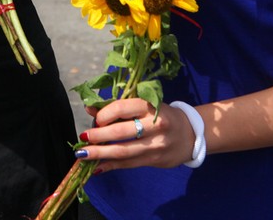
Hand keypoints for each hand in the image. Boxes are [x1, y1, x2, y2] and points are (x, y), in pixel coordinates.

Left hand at [75, 98, 195, 171]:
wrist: (191, 134)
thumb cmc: (161, 115)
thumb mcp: (143, 105)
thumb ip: (117, 107)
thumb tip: (89, 109)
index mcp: (151, 106)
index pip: (122, 108)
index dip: (104, 114)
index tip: (95, 119)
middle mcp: (155, 125)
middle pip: (120, 132)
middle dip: (97, 136)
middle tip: (82, 138)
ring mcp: (156, 145)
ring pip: (123, 151)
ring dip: (100, 153)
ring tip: (83, 154)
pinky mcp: (155, 160)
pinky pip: (129, 164)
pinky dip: (111, 166)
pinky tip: (97, 167)